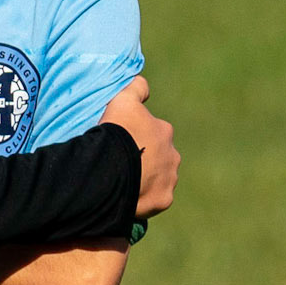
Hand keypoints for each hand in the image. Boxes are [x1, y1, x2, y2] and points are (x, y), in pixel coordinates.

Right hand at [104, 74, 178, 216]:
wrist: (112, 169)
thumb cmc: (117, 133)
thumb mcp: (122, 101)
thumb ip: (135, 88)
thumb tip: (143, 84)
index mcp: (164, 131)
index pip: (152, 134)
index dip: (136, 138)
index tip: (120, 144)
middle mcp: (173, 155)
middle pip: (159, 158)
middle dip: (145, 161)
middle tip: (121, 166)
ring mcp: (169, 179)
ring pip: (158, 180)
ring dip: (145, 181)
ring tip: (122, 185)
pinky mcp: (163, 200)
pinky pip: (153, 200)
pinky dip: (143, 200)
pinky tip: (127, 199)